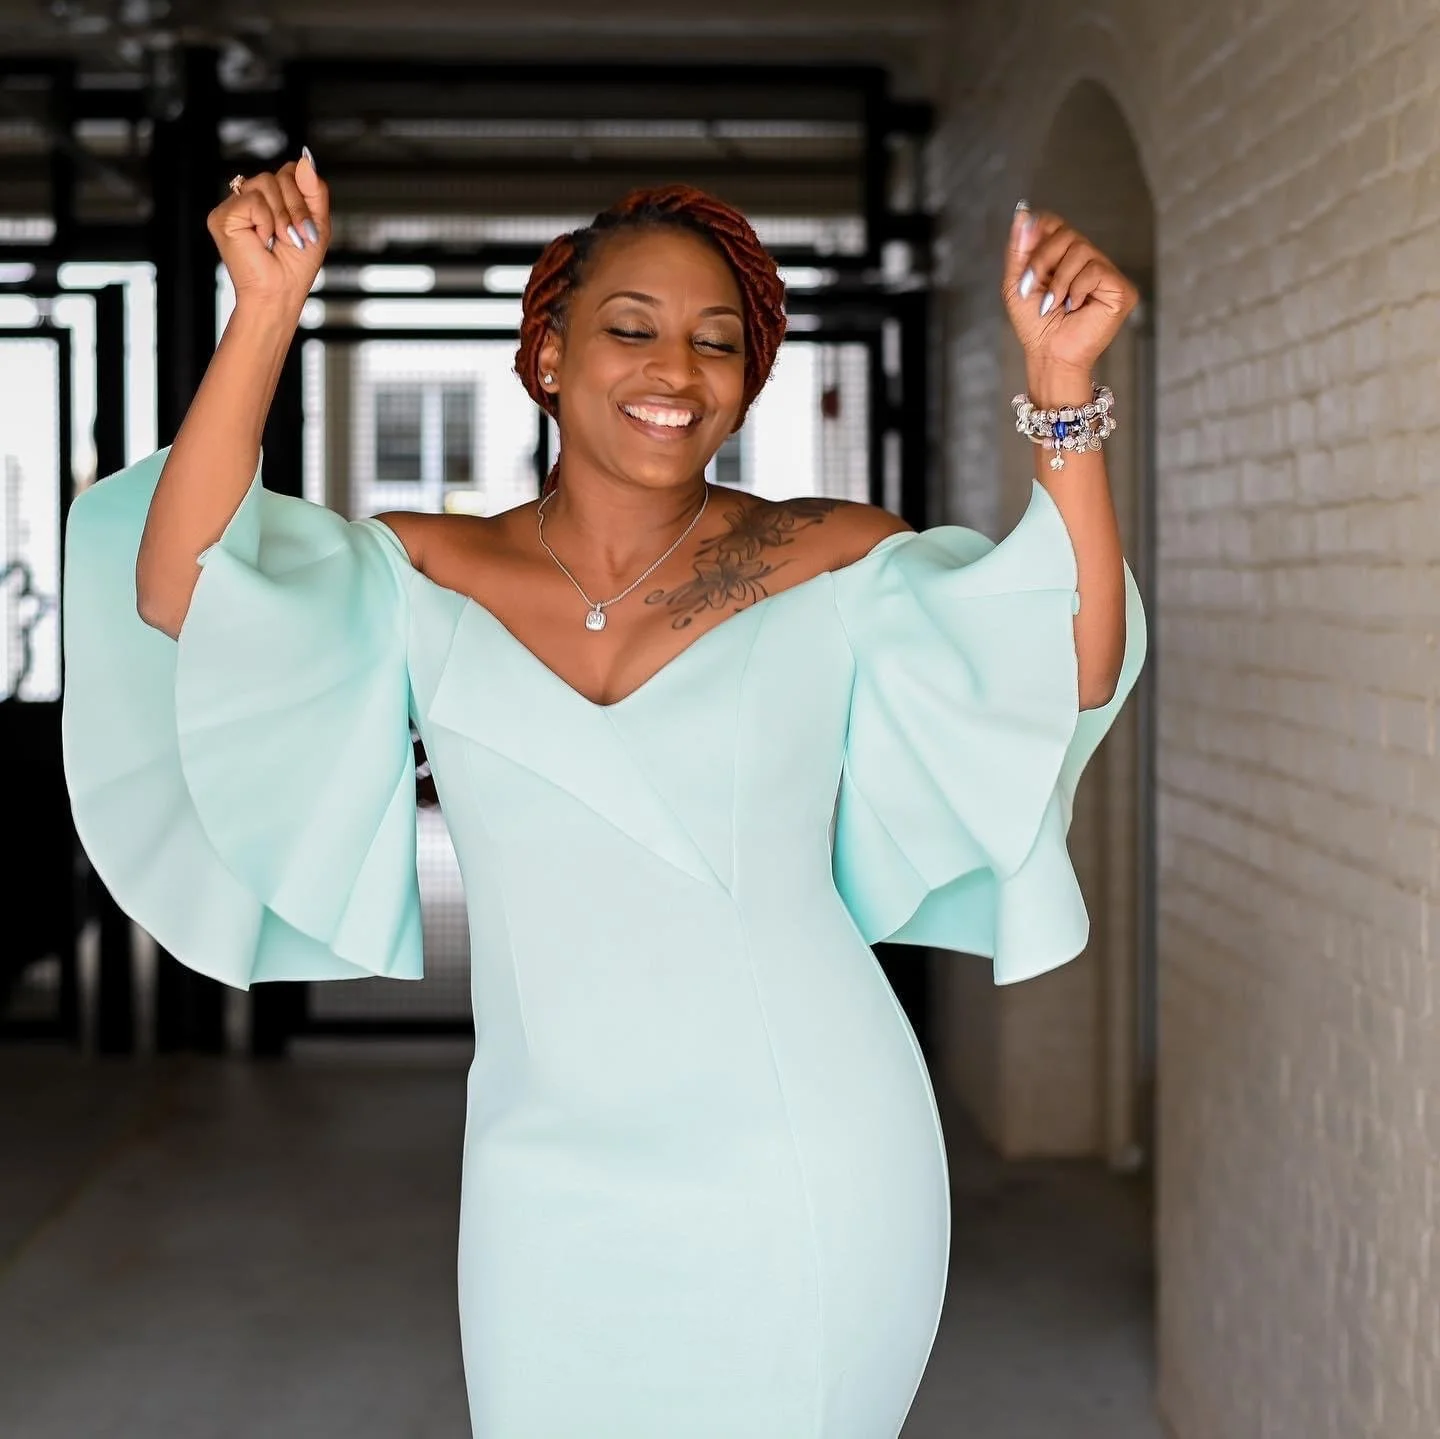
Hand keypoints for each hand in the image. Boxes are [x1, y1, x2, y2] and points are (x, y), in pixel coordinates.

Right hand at [207, 150, 328, 315]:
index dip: (303, 195)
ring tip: (279, 240)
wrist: (279, 292)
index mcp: (274, 200)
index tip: (308, 227)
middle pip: (279, 174)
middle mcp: (253, 198)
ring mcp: (236, 205)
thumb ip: (315, 190)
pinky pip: (252, 199)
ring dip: (282, 216)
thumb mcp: (318, 224)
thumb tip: (305, 158)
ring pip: (265, 182)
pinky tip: (261, 239)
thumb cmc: (296, 267)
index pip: (290, 172)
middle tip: (296, 237)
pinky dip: (265, 221)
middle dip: (296, 208)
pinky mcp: (223, 215)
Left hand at [1001, 204, 1138, 380]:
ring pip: (1081, 249)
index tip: (1026, 258)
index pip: (1056, 223)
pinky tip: (1074, 307)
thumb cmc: (1035, 325)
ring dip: (1058, 280)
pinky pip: (1096, 270)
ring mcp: (1105, 273)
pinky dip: (1077, 289)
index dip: (1040, 233)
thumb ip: (1019, 248)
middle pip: (1066, 233)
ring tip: (1054, 304)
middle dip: (1042, 261)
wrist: (1048, 355)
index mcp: (1064, 257)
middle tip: (1032, 288)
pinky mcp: (1120, 288)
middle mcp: (1088, 259)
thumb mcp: (1016, 283)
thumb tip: (1023, 212)